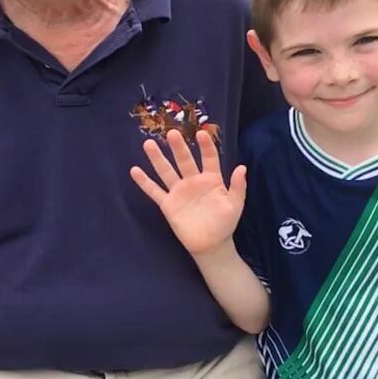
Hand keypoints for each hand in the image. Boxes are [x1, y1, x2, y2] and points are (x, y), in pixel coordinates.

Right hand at [130, 129, 246, 255]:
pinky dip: (144, 182)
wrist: (211, 244)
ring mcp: (179, 191)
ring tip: (149, 143)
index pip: (209, 158)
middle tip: (172, 133)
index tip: (201, 133)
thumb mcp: (235, 205)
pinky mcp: (168, 204)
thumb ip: (238, 187)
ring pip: (166, 171)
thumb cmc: (225, 223)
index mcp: (211, 179)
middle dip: (178, 147)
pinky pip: (154, 191)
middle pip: (184, 160)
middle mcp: (193, 181)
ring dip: (157, 158)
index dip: (205, 146)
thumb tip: (242, 167)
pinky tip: (135, 170)